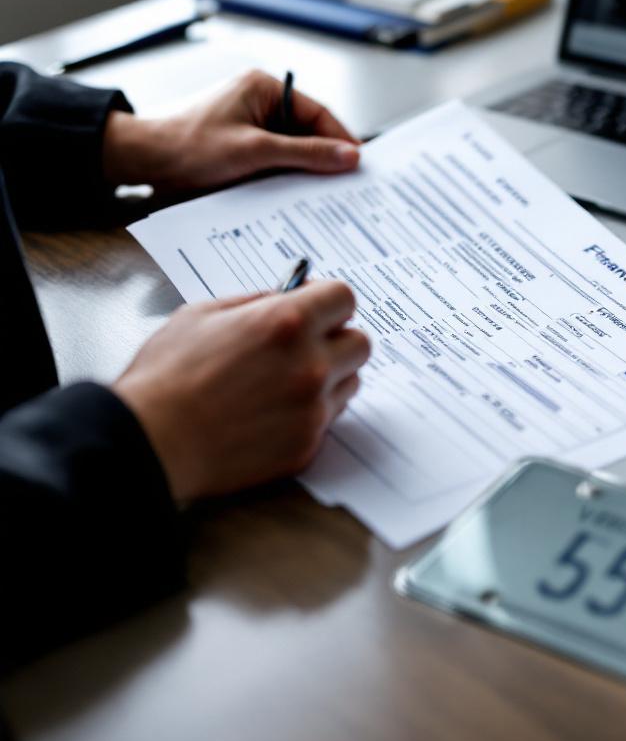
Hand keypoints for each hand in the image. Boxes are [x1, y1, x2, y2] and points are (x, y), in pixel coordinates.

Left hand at [102, 70, 359, 192]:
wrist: (143, 164)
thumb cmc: (187, 147)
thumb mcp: (254, 151)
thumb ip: (306, 153)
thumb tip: (349, 155)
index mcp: (264, 88)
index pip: (318, 113)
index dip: (341, 139)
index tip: (359, 163)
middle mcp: (260, 102)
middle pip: (309, 132)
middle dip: (324, 158)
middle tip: (346, 183)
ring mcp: (252, 125)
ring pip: (294, 149)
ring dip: (305, 171)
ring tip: (323, 193)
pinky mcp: (243, 147)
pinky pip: (277, 161)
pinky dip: (287, 177)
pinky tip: (296, 195)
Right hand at [113, 282, 370, 502]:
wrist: (150, 443)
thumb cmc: (166, 377)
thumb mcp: (203, 314)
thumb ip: (255, 302)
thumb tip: (286, 295)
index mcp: (286, 323)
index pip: (345, 298)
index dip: (328, 301)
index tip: (315, 307)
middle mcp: (310, 365)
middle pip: (360, 342)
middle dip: (337, 339)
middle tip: (307, 345)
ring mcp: (312, 409)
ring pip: (350, 382)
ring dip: (329, 377)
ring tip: (285, 381)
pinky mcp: (306, 445)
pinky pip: (327, 419)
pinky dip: (309, 413)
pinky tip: (273, 412)